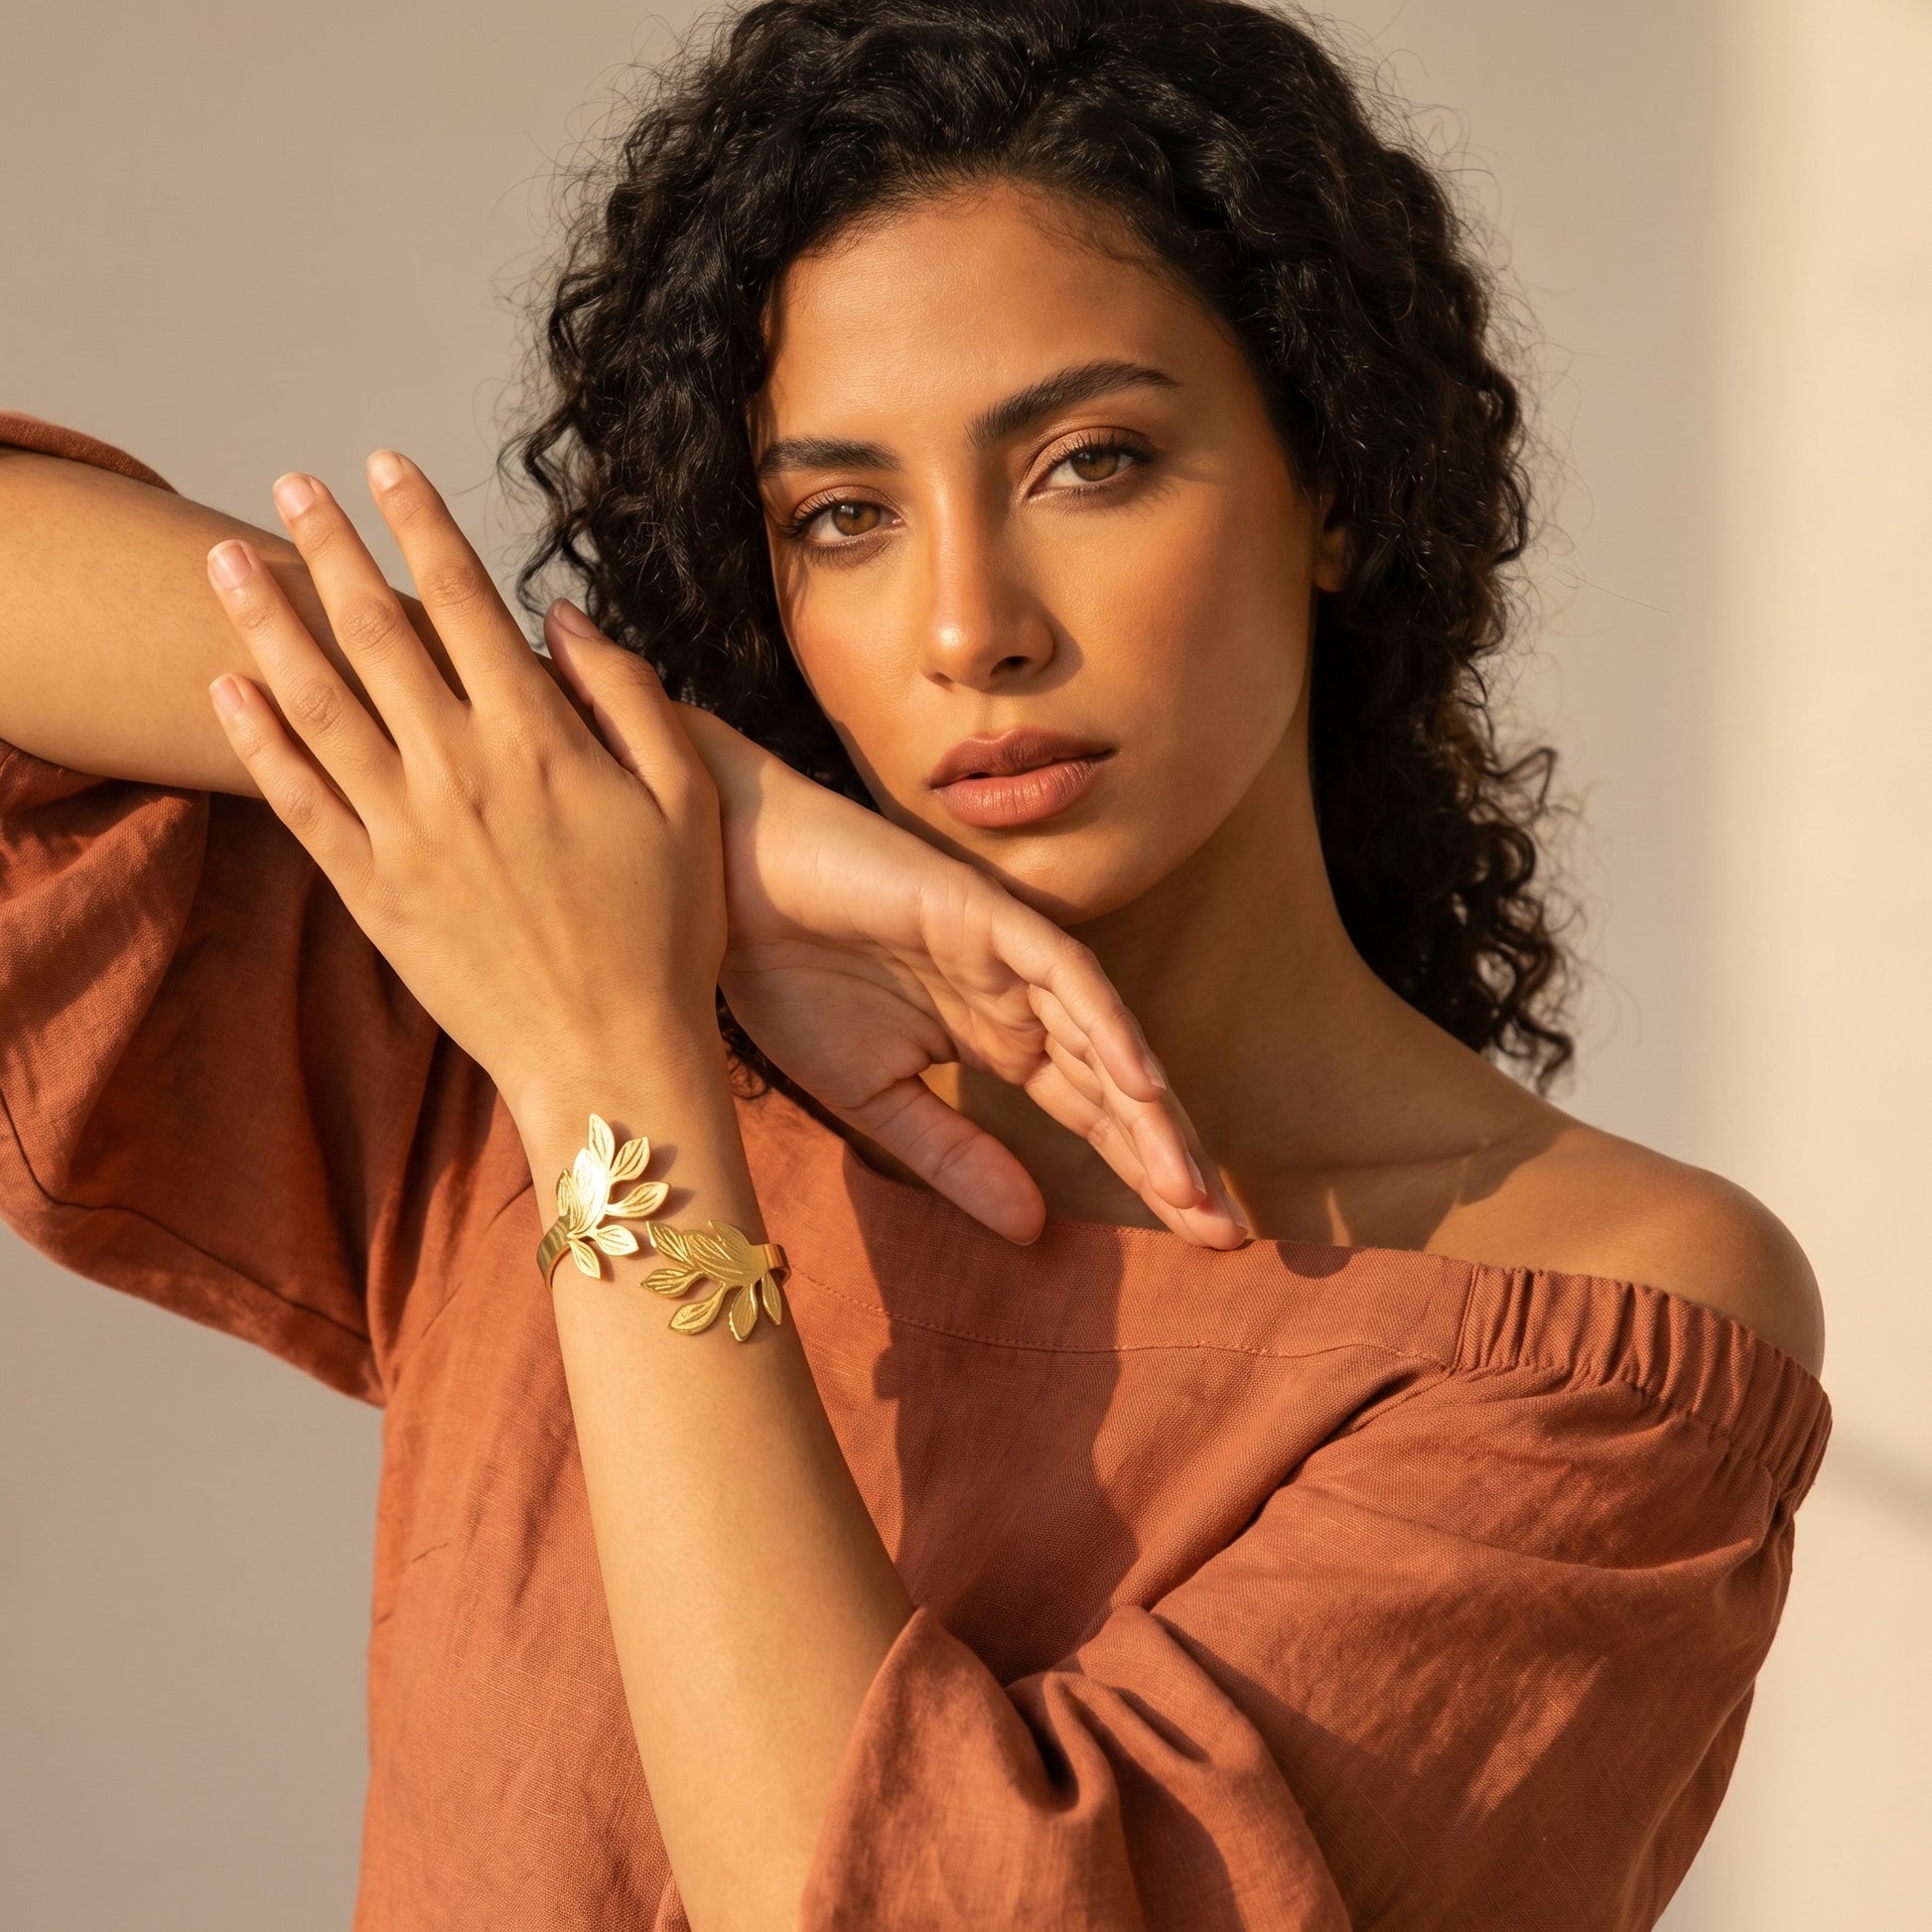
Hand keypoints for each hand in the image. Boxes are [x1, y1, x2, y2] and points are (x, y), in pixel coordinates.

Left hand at [202, 452, 722, 1119]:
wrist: (607, 1053)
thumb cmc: (665, 932)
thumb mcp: (685, 802)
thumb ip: (631, 698)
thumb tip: (565, 618)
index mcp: (539, 740)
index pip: (466, 602)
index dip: (422, 525)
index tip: (388, 468)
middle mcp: (459, 771)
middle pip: (377, 634)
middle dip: (330, 548)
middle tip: (292, 486)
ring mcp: (405, 831)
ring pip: (317, 703)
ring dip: (267, 623)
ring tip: (227, 562)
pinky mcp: (372, 890)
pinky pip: (298, 800)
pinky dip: (257, 741)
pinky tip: (227, 690)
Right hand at [650, 696, 1249, 1250]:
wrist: (717, 891)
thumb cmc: (787, 977)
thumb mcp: (875, 1100)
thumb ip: (956, 1157)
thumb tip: (1035, 1231)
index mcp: (997, 1038)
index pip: (1092, 1114)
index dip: (1146, 1174)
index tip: (1202, 1240)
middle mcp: (1019, 999)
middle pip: (1116, 1085)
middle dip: (1171, 1158)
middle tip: (1228, 1234)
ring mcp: (1007, 952)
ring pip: (1103, 1035)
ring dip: (1149, 1110)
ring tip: (1192, 1187)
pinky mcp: (984, 910)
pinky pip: (1063, 970)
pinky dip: (1105, 1025)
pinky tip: (1142, 1086)